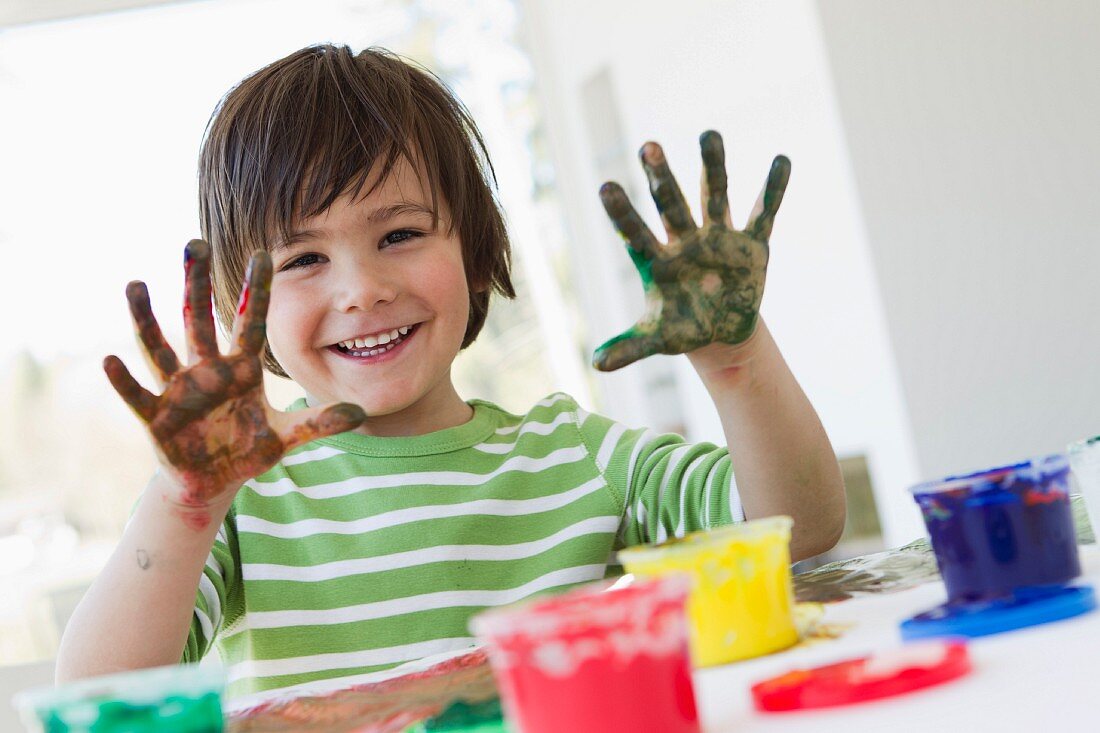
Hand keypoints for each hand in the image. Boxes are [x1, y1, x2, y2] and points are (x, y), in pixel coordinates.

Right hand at [104, 240, 365, 511]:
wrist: (212, 482)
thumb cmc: (245, 450)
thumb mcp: (286, 436)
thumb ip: (319, 422)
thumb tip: (361, 412)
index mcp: (240, 369)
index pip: (252, 323)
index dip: (258, 292)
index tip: (263, 253)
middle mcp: (208, 371)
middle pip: (200, 320)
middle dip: (197, 284)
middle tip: (194, 243)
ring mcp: (179, 391)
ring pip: (159, 348)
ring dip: (146, 318)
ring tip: (136, 284)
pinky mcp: (157, 418)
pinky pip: (139, 395)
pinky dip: (124, 380)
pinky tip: (109, 359)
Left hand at [592, 130, 790, 370]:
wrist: (721, 331)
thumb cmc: (684, 330)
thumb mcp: (658, 339)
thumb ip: (630, 346)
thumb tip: (596, 364)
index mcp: (658, 260)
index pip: (635, 232)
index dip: (622, 212)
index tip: (605, 186)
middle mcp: (685, 240)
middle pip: (671, 204)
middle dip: (662, 177)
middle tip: (648, 146)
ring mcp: (718, 238)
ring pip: (714, 196)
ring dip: (712, 166)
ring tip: (708, 133)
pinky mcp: (751, 245)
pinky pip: (763, 213)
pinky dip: (773, 190)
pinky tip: (782, 160)